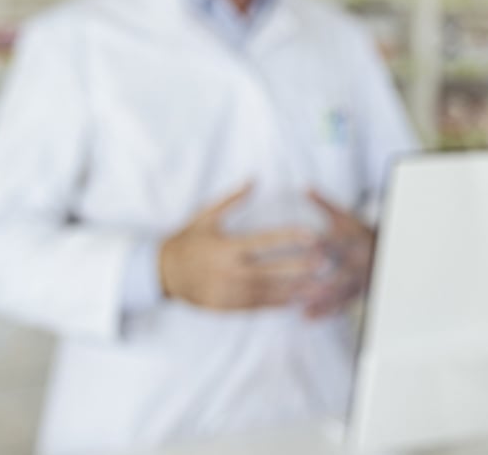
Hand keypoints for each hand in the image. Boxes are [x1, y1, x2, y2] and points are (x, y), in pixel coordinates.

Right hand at [159, 184, 322, 310]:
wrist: (162, 274)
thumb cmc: (188, 241)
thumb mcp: (205, 217)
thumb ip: (231, 200)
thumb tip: (254, 179)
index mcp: (226, 248)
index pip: (264, 241)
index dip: (289, 237)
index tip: (312, 234)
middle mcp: (229, 272)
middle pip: (271, 270)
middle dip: (299, 267)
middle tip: (325, 262)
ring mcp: (229, 292)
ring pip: (269, 291)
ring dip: (296, 288)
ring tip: (321, 285)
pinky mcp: (228, 307)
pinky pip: (258, 306)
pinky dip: (280, 302)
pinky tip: (299, 298)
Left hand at [298, 191, 376, 319]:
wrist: (384, 250)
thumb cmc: (359, 232)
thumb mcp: (344, 217)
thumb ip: (322, 204)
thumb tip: (304, 187)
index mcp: (352, 241)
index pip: (337, 243)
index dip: (324, 244)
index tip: (309, 247)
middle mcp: (356, 262)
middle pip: (339, 273)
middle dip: (322, 281)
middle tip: (300, 288)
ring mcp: (358, 279)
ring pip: (340, 293)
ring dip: (321, 302)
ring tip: (301, 309)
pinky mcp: (357, 292)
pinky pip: (342, 305)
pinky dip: (325, 312)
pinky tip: (308, 317)